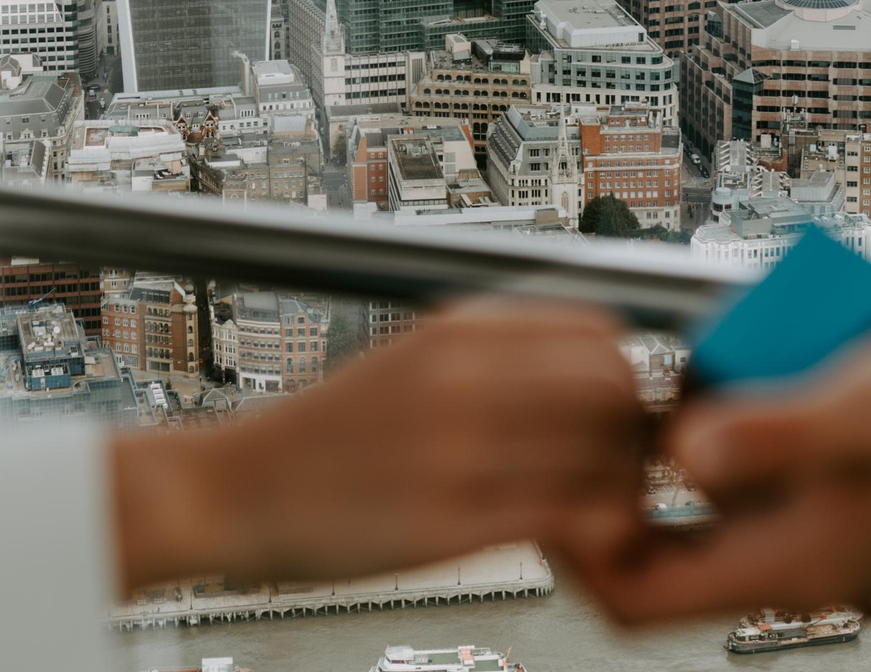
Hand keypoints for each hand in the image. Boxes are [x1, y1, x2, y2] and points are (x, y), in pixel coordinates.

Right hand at [109, 300, 648, 593]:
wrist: (231, 491)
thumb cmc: (328, 435)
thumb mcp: (411, 356)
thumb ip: (498, 351)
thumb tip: (598, 357)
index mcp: (454, 329)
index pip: (600, 328)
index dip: (634, 370)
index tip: (628, 406)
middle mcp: (461, 379)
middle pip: (616, 387)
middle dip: (639, 429)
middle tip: (625, 464)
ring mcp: (456, 451)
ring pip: (603, 458)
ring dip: (622, 490)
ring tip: (599, 509)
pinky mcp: (448, 525)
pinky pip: (567, 520)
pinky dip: (592, 535)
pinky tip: (570, 542)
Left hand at [560, 318, 870, 622]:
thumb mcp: (868, 414)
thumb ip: (777, 436)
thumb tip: (684, 453)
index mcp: (783, 562)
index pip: (633, 594)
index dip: (575, 544)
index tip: (560, 471)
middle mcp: (783, 549)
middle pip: (652, 530)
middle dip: (629, 451)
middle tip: (630, 380)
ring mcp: (801, 511)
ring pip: (695, 473)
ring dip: (686, 406)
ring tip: (715, 343)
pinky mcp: (819, 472)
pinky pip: (745, 441)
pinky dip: (736, 391)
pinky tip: (762, 339)